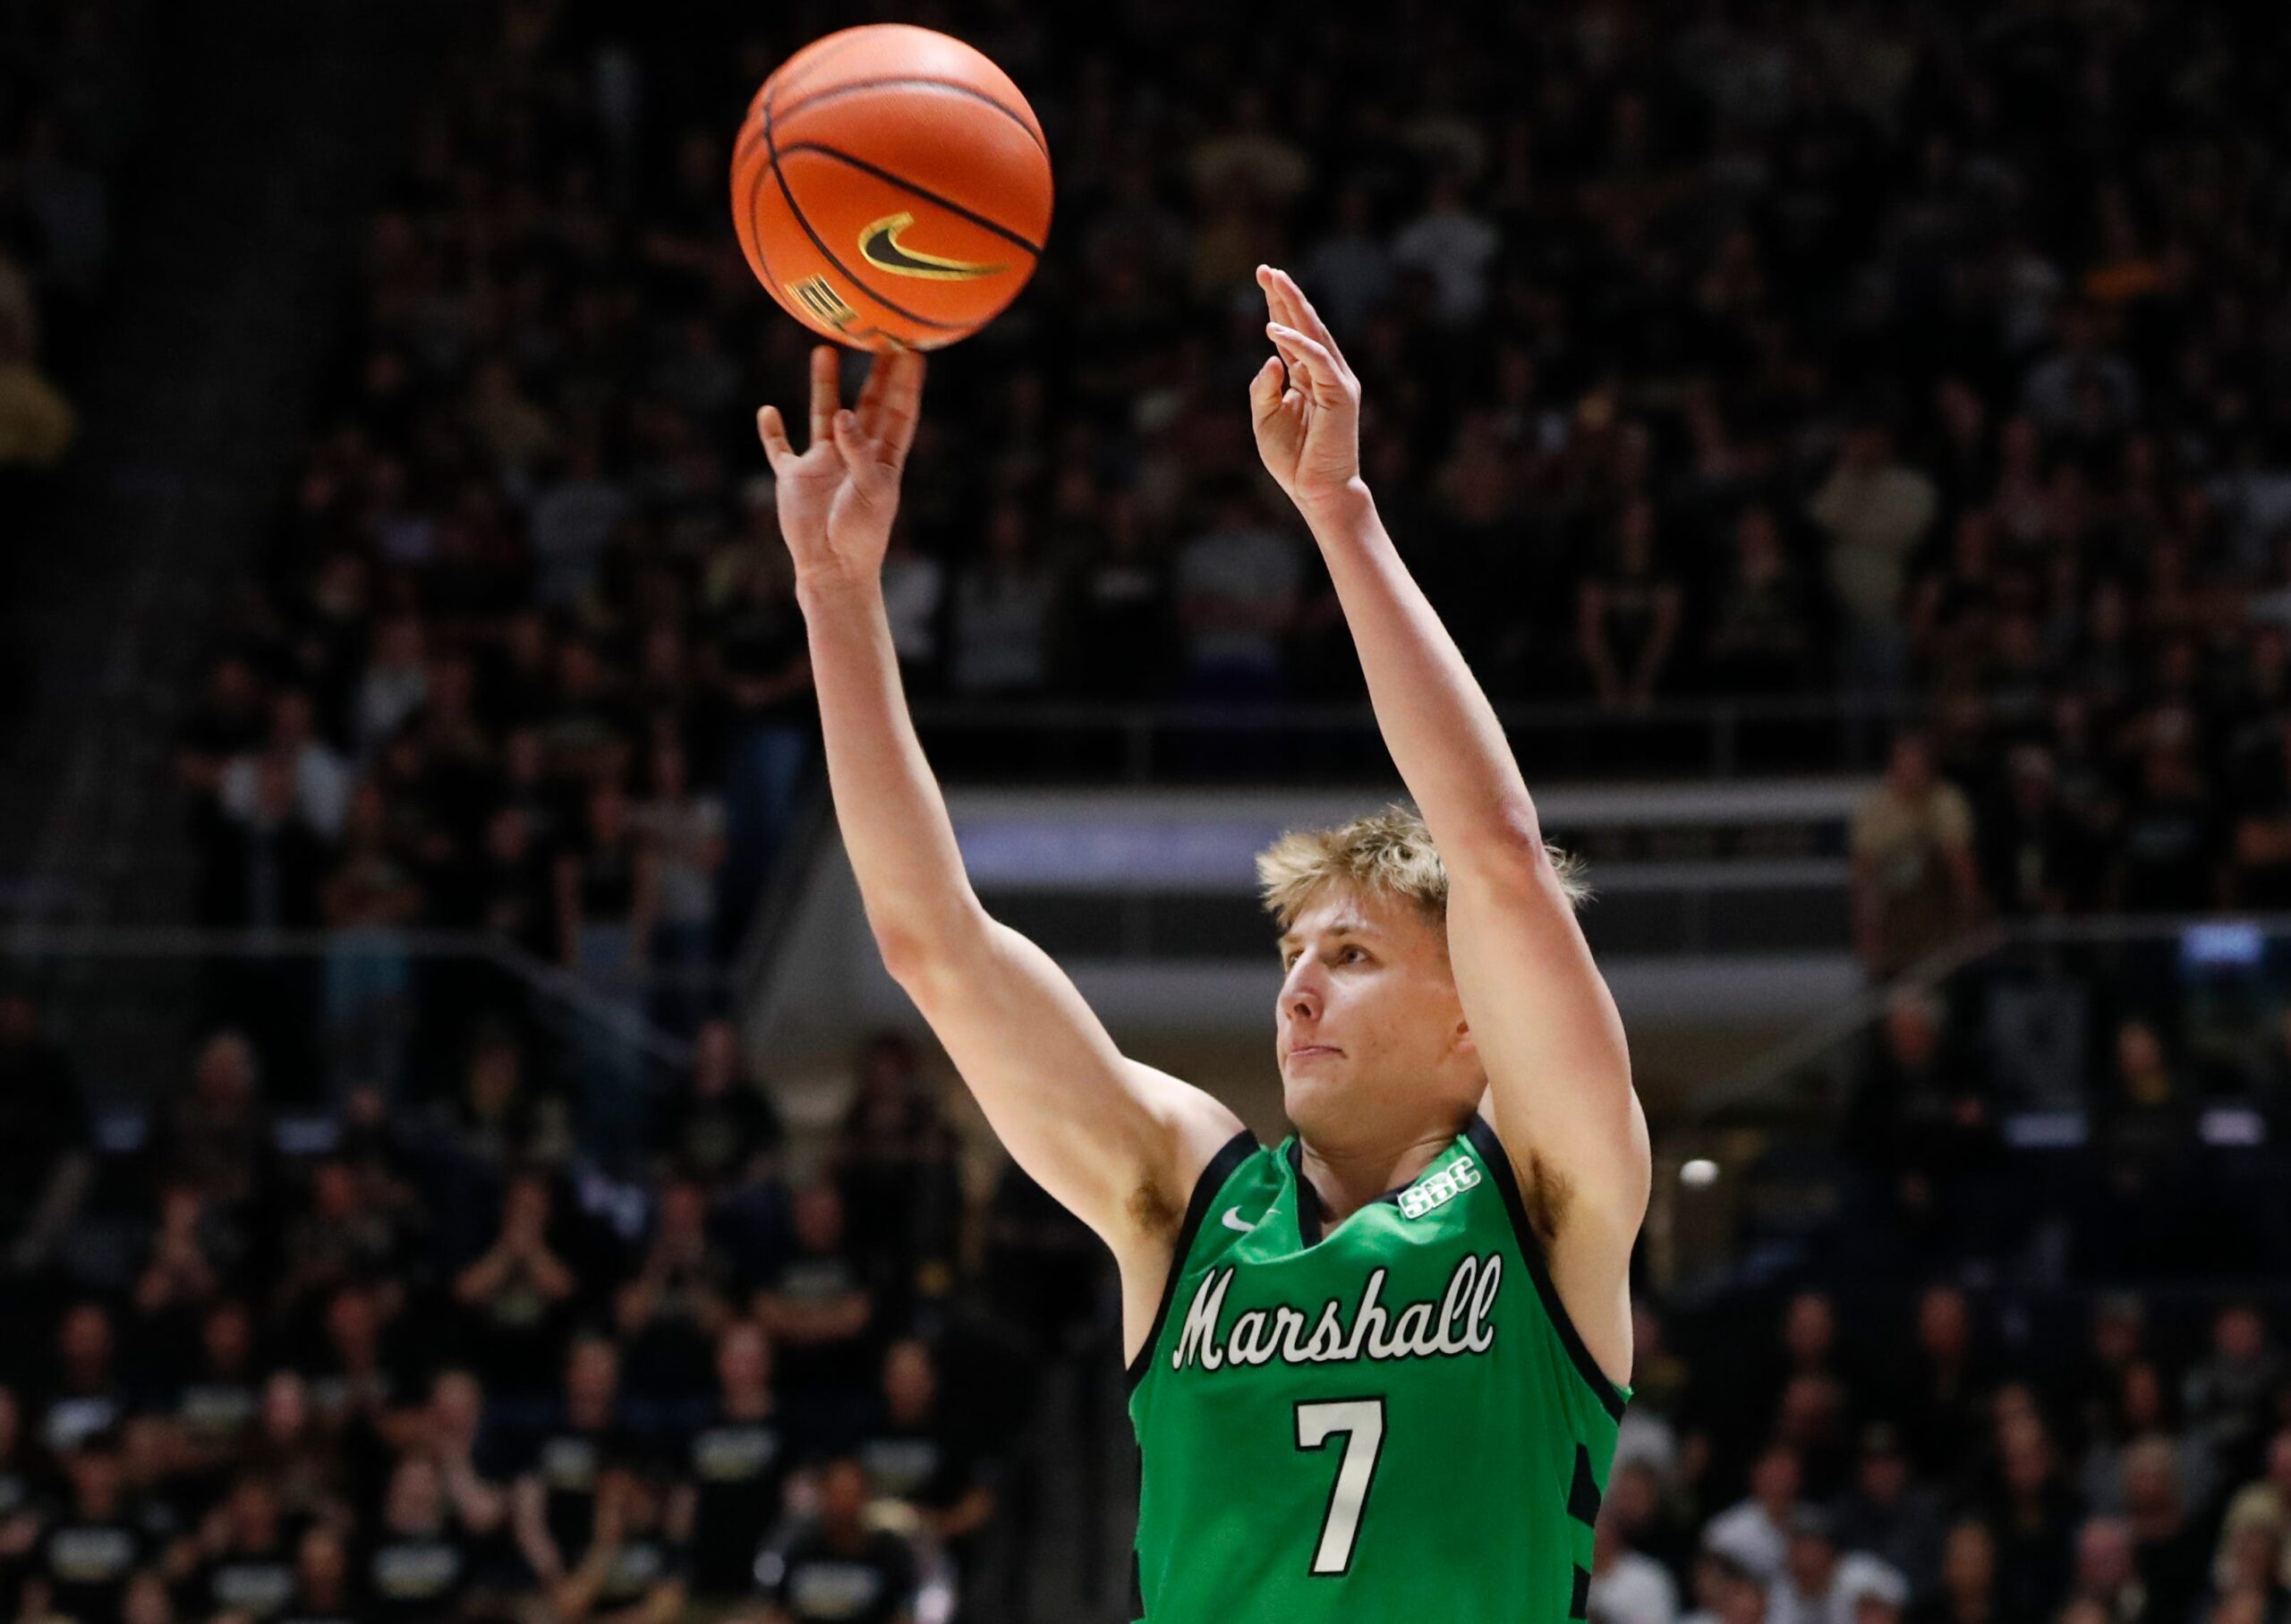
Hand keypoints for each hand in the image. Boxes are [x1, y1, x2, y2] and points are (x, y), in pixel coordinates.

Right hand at [756, 346, 926, 587]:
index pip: (899, 413)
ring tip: (824, 350)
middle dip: (873, 371)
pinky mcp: (795, 477)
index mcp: (884, 459)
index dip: (906, 383)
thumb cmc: (861, 535)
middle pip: (867, 404)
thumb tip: (845, 415)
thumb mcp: (871, 493)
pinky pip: (781, 448)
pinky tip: (768, 411)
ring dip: (825, 384)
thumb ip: (860, 453)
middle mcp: (855, 454)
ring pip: (824, 414)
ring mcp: (824, 463)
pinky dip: (773, 432)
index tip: (912, 350)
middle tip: (876, 334)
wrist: (832, 568)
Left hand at [1248, 265, 1362, 516]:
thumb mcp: (1265, 419)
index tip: (1262, 277)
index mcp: (1306, 377)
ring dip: (1293, 305)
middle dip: (1285, 294)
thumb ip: (1264, 388)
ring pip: (1314, 333)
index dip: (1277, 305)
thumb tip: (1271, 357)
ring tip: (1273, 280)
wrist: (1316, 492)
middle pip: (1304, 324)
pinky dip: (1297, 343)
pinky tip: (1275, 329)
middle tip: (1266, 268)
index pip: (1291, 333)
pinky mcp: (1341, 393)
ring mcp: (1335, 381)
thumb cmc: (1293, 461)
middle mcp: (1324, 372)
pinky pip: (1316, 360)